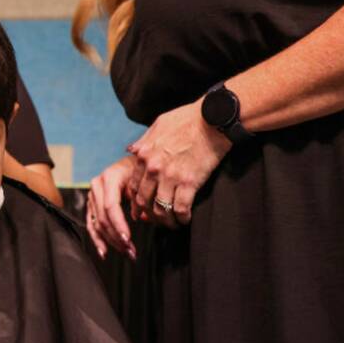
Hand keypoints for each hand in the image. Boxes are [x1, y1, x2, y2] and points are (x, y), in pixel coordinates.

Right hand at [86, 155, 137, 259]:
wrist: (135, 161)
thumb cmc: (142, 170)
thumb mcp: (144, 180)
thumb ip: (141, 199)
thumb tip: (141, 218)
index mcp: (110, 177)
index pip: (111, 206)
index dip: (119, 225)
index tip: (128, 239)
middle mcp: (97, 185)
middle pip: (103, 217)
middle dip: (117, 237)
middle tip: (131, 251)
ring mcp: (92, 195)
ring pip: (97, 224)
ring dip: (110, 242)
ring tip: (125, 253)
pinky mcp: (91, 204)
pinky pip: (91, 224)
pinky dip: (98, 239)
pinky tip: (104, 252)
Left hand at [127, 101, 230, 226]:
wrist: (212, 119)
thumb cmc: (186, 119)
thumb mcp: (158, 125)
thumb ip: (143, 141)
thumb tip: (131, 150)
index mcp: (144, 155)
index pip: (134, 186)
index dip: (138, 201)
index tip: (144, 208)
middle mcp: (153, 168)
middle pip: (144, 201)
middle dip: (149, 215)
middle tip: (158, 220)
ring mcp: (170, 176)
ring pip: (160, 209)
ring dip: (166, 221)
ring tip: (173, 224)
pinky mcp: (189, 182)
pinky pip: (180, 209)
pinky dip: (182, 218)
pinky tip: (185, 220)